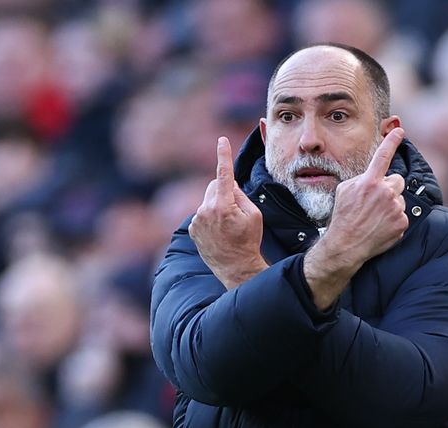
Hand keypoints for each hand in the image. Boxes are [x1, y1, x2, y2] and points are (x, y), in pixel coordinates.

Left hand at [189, 137, 266, 288]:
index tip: (222, 140)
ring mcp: (197, 220)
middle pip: (214, 186)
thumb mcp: (254, 215)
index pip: (223, 174)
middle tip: (236, 209)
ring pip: (208, 201)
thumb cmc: (249, 240)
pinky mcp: (192, 229)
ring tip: (227, 226)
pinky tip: (219, 232)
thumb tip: (231, 185)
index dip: (223, 155)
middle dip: (224, 191)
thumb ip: (241, 196)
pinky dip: (210, 217)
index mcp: (223, 205)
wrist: (236, 267)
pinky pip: (202, 214)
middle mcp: (206, 210)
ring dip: (217, 206)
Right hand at [304, 128, 407, 308]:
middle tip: (376, 202)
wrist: (346, 245)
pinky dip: (394, 221)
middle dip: (390, 188)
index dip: (392, 141)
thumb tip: (372, 176)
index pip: (383, 156)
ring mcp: (395, 208)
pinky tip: (380, 227)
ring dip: (391, 205)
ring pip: (399, 199)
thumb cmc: (343, 217)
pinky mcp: (402, 223)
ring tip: (375, 218)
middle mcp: (385, 192)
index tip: (399, 131)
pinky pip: (402, 216)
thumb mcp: (344, 191)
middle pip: (397, 181)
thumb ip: (361, 180)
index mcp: (369, 182)